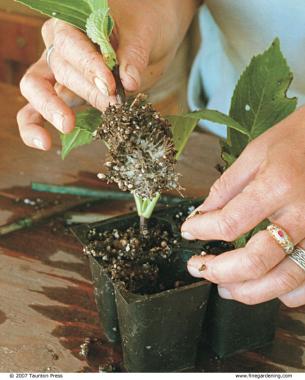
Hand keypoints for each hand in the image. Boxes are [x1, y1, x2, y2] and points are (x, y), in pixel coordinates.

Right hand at [17, 0, 198, 149]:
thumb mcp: (145, 33)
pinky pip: (35, 109)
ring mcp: (58, 71)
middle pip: (61, 69)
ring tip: (68, 125)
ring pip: (39, 88)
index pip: (70, 43)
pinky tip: (42, 143)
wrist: (149, 35)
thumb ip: (134, 55)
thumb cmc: (145, 25)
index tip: (109, 84)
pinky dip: (33, 126)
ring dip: (52, 109)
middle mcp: (59, 45)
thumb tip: (129, 82)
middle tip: (112, 105)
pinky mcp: (63, 95)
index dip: (88, 65)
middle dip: (87, 91)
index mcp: (74, 22)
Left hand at [181, 106, 304, 306]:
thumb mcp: (256, 153)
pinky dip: (286, 294)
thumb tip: (202, 214)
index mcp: (278, 186)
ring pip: (284, 279)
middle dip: (219, 271)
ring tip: (225, 288)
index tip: (189, 230)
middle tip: (198, 268)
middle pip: (256, 261)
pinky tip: (266, 288)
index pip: (230, 222)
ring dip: (249, 291)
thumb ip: (227, 187)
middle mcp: (303, 214)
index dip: (202, 230)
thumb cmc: (296, 140)